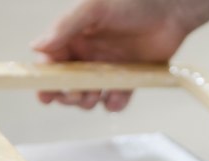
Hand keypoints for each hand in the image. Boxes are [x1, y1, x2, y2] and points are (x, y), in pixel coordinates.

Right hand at [33, 0, 208, 110]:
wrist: (171, 11)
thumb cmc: (133, 3)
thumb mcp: (94, 9)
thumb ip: (65, 27)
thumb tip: (36, 45)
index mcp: (74, 37)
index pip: (52, 62)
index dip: (45, 79)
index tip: (44, 93)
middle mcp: (88, 54)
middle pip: (67, 84)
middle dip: (67, 94)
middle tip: (75, 94)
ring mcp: (107, 68)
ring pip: (88, 95)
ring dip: (87, 101)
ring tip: (93, 96)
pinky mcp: (128, 79)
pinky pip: (115, 99)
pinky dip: (113, 103)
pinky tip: (116, 97)